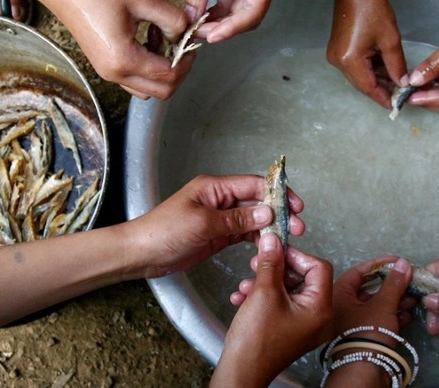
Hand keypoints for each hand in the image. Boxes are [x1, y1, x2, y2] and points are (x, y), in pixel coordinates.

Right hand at [45, 0, 193, 99]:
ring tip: (162, 36)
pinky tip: (149, 37)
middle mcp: (114, 73)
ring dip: (163, 68)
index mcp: (124, 60)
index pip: (169, 76)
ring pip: (149, 88)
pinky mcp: (106, 65)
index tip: (191, 41)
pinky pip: (136, 77)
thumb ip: (172, 19)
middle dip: (179, 69)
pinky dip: (149, 64)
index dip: (187, 60)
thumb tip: (186, 33)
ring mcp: (108, 72)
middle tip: (183, 44)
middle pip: (161, 91)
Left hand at [133, 174, 304, 277]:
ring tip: (287, 240)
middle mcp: (219, 200)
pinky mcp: (218, 235)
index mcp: (214, 188)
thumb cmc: (164, 232)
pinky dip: (257, 239)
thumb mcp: (202, 224)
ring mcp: (220, 218)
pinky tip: (268, 247)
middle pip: (256, 202)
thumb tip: (266, 214)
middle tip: (298, 227)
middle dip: (279, 212)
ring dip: (270, 227)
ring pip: (253, 219)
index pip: (252, 185)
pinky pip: (244, 233)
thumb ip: (236, 220)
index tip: (296, 206)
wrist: (141, 254)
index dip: (276, 193)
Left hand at [185, 0, 281, 42]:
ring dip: (218, 22)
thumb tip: (191, 15)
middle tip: (199, 35)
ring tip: (196, 28)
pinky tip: (199, 16)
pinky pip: (228, 1)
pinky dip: (214, 11)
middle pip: (247, 15)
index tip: (213, 36)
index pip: (254, 10)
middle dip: (224, 27)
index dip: (234, 27)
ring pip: (237, 11)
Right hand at [213, 234, 332, 387]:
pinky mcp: (289, 330)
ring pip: (288, 290)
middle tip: (259, 261)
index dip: (296, 255)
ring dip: (265, 282)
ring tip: (246, 283)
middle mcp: (317, 317)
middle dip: (277, 268)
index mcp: (319, 308)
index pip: (318, 267)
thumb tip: (273, 241)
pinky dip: (263, 296)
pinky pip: (280, 304)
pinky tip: (243, 296)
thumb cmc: (256, 342)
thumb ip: (270, 263)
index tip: (276, 249)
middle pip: (303, 277)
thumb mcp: (263, 292)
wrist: (241, 372)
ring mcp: (303, 325)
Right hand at [327, 0, 406, 108]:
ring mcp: (336, 56)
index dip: (383, 97)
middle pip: (362, 84)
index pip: (368, 87)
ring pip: (359, 76)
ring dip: (376, 79)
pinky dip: (369, 69)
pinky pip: (355, 66)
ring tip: (395, 81)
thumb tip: (401, 82)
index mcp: (350, 61)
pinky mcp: (338, 50)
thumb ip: (396, 65)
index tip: (396, 105)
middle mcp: (338, 62)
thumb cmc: (371, 8)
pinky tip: (383, 68)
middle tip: (399, 93)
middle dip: (381, 89)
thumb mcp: (390, 39)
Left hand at [332, 257, 415, 343]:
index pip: (360, 271)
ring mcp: (352, 322)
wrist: (365, 370)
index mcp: (339, 294)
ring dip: (395, 300)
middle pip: (370, 289)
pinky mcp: (363, 336)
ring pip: (376, 305)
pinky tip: (408, 312)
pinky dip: (392, 314)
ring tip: (413, 297)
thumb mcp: (383, 304)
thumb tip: (403, 263)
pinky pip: (378, 319)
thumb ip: (394, 283)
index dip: (380, 264)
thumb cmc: (369, 332)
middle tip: (409, 280)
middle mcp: (343, 306)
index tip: (398, 262)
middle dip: (392, 285)